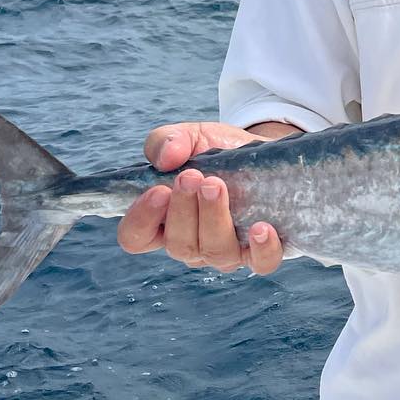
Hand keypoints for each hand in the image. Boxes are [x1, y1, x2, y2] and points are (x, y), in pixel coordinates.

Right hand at [117, 121, 285, 273]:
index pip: (137, 237)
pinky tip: (261, 227)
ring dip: (214, 219)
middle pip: (178, 245)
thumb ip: (167, 141)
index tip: (158, 191)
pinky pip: (261, 262)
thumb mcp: (190, 137)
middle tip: (192, 177)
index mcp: (163, 221)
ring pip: (215, 252)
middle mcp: (192, 243)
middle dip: (183, 210)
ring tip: (217, 186)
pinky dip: (261, 248)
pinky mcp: (260, 250)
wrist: (263, 154)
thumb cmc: (217, 152)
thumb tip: (167, 156)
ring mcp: (226, 251)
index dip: (142, 219)